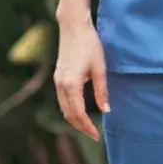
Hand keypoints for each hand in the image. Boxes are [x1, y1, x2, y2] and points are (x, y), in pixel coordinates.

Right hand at [53, 16, 108, 141]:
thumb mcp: (100, 68)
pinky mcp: (58, 77)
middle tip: (93, 135)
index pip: (78, 113)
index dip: (87, 126)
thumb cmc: (90, 45)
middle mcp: (60, 85)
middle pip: (68, 113)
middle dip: (80, 126)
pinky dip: (70, 109)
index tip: (96, 135)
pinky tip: (80, 111)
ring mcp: (57, 81)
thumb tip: (106, 110)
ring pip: (63, 107)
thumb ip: (102, 91)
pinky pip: (62, 99)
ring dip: (74, 119)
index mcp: (71, 84)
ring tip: (88, 126)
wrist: (73, 28)